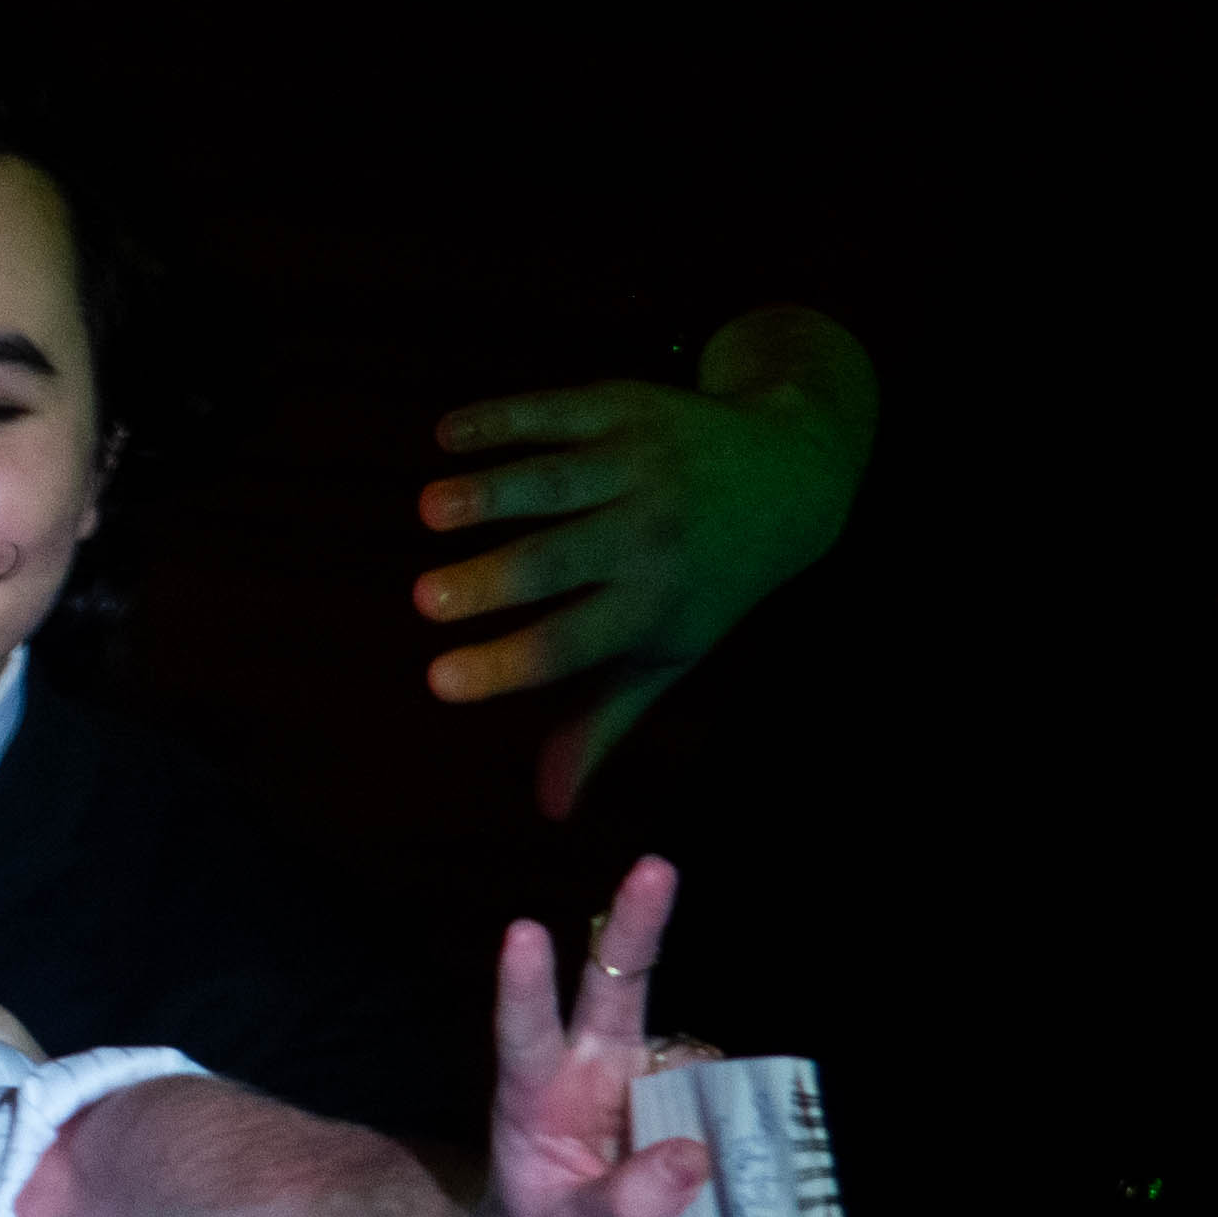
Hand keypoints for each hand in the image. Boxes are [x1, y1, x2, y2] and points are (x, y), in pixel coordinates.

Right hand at [420, 306, 877, 817]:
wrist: (790, 475)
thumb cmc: (708, 582)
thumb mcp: (669, 652)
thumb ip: (602, 724)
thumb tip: (551, 809)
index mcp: (654, 606)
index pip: (572, 645)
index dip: (507, 665)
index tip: (441, 681)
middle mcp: (650, 535)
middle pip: (560, 562)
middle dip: (492, 581)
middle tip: (426, 599)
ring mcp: (639, 465)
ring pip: (556, 478)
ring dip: (491, 491)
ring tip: (431, 508)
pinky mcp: (624, 408)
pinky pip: (554, 411)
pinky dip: (499, 419)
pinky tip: (446, 435)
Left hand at [470, 853, 714, 1216]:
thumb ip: (619, 1209)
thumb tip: (692, 1157)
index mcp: (536, 1096)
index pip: (525, 1033)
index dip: (526, 986)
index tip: (524, 932)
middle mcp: (587, 1067)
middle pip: (611, 986)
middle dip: (633, 925)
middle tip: (655, 867)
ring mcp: (635, 1075)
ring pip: (676, 1034)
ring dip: (705, 1058)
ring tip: (697, 1139)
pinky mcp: (677, 1094)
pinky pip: (713, 1085)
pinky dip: (731, 1105)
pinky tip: (732, 1146)